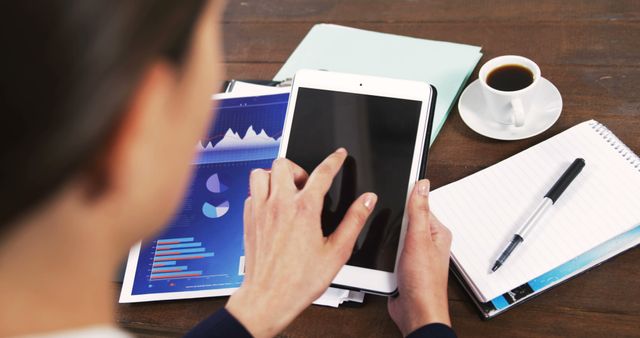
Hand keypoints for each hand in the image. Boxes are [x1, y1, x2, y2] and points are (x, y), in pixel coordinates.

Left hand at [226, 148, 376, 337]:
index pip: (322, 172)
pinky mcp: (248, 220)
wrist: (268, 297)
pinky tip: (273, 207)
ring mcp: (260, 210)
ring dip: (275, 176)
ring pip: (261, 173)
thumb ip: (354, 221)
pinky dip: (262, 193)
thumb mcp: (337, 252)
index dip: (334, 160)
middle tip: (307, 184)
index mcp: (304, 209)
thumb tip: (367, 201)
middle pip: (284, 163)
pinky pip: (252, 193)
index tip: (339, 155)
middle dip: (299, 168)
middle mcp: (279, 204)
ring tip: (287, 190)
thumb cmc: (300, 280)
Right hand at [388, 179, 452, 335]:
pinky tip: (386, 258)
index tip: (392, 197)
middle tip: (394, 235)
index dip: (404, 201)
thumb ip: (418, 211)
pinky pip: (389, 250)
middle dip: (394, 224)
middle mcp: (427, 242)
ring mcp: (414, 253)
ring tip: (392, 250)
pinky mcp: (403, 264)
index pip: (419, 205)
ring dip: (388, 241)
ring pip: (394, 236)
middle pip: (404, 221)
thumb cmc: (424, 283)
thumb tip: (422, 185)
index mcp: (437, 232)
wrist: (415, 312)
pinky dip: (384, 253)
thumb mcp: (419, 240)